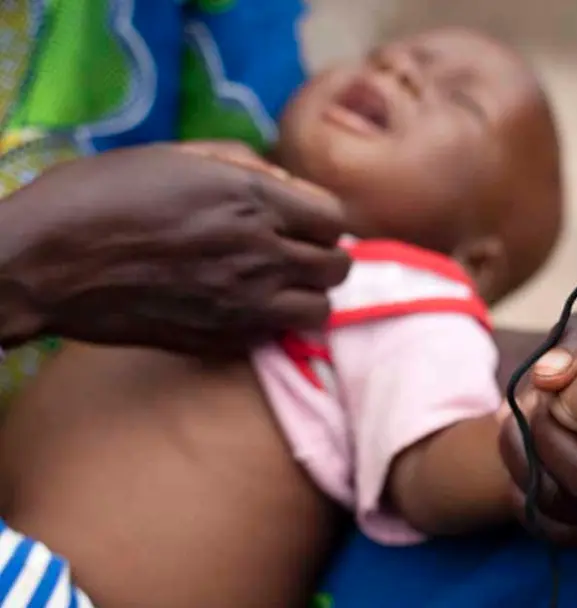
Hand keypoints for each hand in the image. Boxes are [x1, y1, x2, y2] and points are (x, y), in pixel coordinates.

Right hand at [0, 144, 348, 353]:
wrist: (46, 263)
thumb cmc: (101, 195)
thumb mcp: (175, 155)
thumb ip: (242, 164)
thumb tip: (284, 182)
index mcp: (252, 199)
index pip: (335, 218)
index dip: (324, 218)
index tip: (306, 219)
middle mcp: (260, 253)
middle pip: (339, 267)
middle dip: (327, 256)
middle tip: (300, 253)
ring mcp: (244, 303)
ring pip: (321, 311)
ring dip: (310, 296)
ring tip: (284, 286)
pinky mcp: (222, 340)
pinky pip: (276, 337)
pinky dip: (274, 324)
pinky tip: (248, 309)